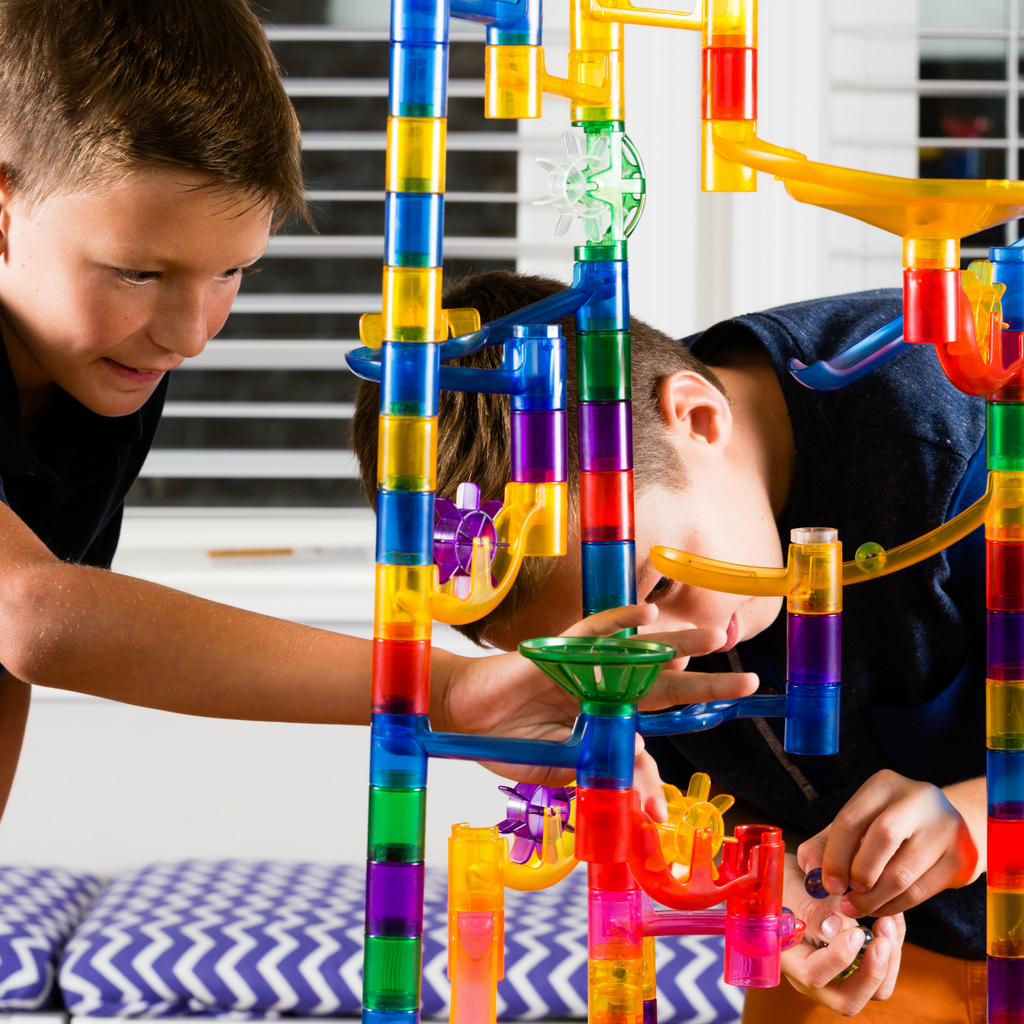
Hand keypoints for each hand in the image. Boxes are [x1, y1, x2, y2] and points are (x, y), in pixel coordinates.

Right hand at [431, 604, 757, 811]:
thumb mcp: (561, 769)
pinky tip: (647, 615)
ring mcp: (584, 668)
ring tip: (717, 635)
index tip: (665, 811)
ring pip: (638, 652)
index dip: (666, 761)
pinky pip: (592, 632)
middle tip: (749, 682)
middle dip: (705, 685)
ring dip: (677, 643)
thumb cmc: (508, 741)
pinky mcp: (557, 651)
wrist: (462, 717)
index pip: (651, 732)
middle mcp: (603, 690)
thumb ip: (602, 772)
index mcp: (606, 720)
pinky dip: (618, 622)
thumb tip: (650, 797)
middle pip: (663, 684)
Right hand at [779, 852, 904, 1014]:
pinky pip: (881, 971)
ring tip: (889, 923)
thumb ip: (809, 907)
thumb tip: (833, 928)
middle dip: (872, 974)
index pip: (814, 977)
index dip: (838, 959)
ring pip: (873, 990)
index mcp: (788, 958)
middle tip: (884, 940)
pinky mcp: (856, 964)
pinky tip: (891, 919)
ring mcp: (837, 974)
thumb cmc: (785, 881)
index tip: (855, 931)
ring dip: (888, 962)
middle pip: (848, 1000)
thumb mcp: (791, 886)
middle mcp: (813, 975)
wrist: (795, 878)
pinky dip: (892, 949)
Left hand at [798, 769, 980, 919]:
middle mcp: (917, 798)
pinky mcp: (961, 858)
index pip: (851, 819)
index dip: (834, 856)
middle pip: (881, 838)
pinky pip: (921, 891)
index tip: (827, 883)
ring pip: (902, 872)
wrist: (953, 825)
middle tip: (846, 896)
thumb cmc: (893, 826)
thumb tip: (809, 867)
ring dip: (874, 899)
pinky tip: (881, 908)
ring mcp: (945, 827)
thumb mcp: (860, 824)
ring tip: (858, 908)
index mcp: (885, 784)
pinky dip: (895, 906)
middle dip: (858, 873)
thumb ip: (828, 843)